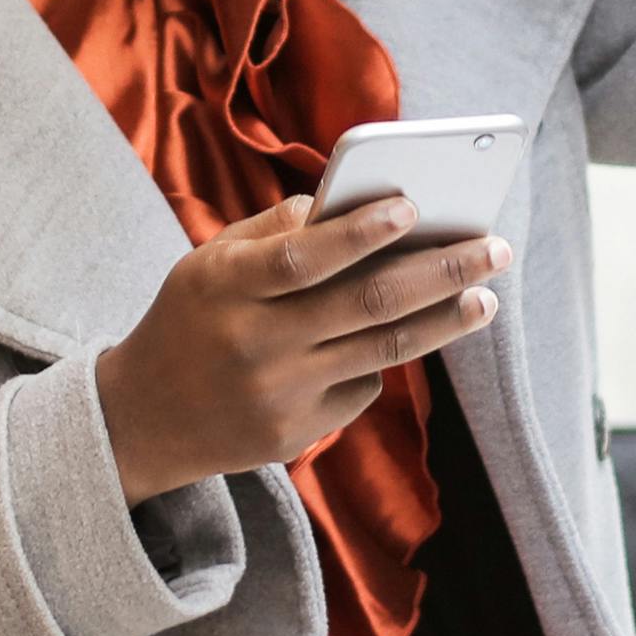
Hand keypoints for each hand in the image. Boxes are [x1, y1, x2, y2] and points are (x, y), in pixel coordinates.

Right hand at [96, 194, 514, 500]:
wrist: (141, 421)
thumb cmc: (191, 319)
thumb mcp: (209, 262)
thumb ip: (275, 231)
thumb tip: (353, 200)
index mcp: (226, 287)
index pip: (302, 258)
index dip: (359, 233)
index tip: (415, 206)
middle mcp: (254, 344)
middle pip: (365, 304)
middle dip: (441, 272)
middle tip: (494, 249)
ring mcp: (278, 396)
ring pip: (381, 351)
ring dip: (445, 321)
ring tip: (486, 296)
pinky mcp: (295, 435)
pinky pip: (361, 387)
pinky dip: (382, 357)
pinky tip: (397, 339)